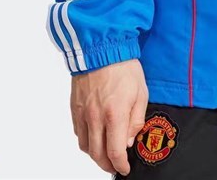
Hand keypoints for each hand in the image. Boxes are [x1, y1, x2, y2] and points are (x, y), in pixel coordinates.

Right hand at [70, 58, 148, 176]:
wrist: (102, 49)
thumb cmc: (124, 68)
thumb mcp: (141, 93)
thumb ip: (136, 120)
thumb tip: (129, 141)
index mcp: (114, 114)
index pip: (115, 151)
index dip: (120, 165)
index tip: (125, 168)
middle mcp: (95, 117)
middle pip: (97, 154)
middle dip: (107, 165)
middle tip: (116, 166)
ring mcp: (83, 114)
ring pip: (85, 146)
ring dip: (95, 155)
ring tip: (106, 155)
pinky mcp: (75, 108)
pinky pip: (78, 133)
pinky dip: (86, 141)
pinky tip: (94, 138)